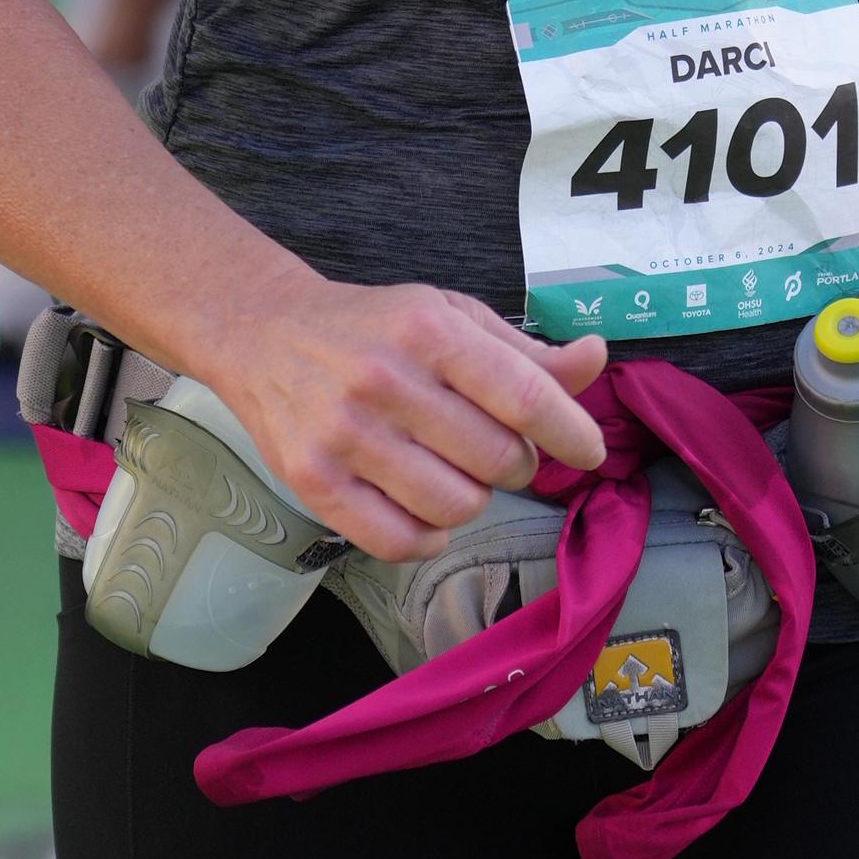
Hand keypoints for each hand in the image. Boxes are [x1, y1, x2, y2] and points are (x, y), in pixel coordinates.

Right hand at [214, 284, 610, 558]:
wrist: (263, 333)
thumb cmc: (374, 328)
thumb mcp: (452, 316)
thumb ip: (526, 351)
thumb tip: (595, 359)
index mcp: (428, 331)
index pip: (523, 395)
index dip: (570, 432)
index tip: (588, 451)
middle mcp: (384, 381)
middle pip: (498, 461)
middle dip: (514, 463)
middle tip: (492, 447)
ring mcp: (345, 436)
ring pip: (456, 506)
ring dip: (471, 498)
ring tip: (450, 470)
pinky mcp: (314, 482)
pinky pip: (400, 541)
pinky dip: (428, 536)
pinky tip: (423, 508)